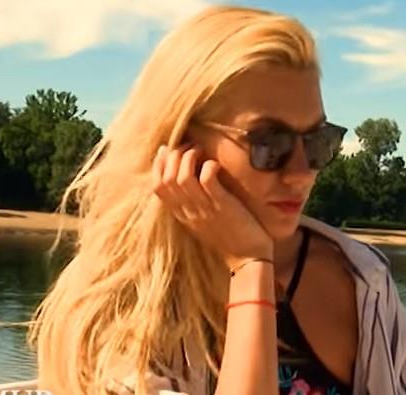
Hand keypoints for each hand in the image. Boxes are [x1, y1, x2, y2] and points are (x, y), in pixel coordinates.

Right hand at [152, 144, 273, 270]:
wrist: (248, 259)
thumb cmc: (228, 237)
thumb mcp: (202, 221)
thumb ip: (191, 204)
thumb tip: (186, 180)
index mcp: (181, 215)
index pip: (158, 187)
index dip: (158, 165)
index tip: (167, 150)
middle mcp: (188, 212)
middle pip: (166, 179)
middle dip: (174, 156)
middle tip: (189, 146)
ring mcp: (204, 209)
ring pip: (183, 177)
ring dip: (189, 157)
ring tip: (200, 150)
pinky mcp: (222, 206)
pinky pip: (208, 179)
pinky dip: (209, 166)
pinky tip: (216, 164)